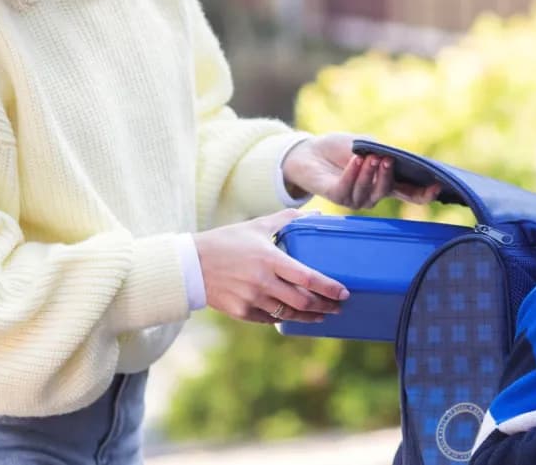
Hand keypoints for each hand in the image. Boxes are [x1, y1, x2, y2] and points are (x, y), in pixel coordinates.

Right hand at [193, 209, 348, 323]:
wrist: (191, 265)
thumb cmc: (226, 242)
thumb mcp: (257, 226)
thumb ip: (287, 220)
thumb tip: (315, 215)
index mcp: (269, 259)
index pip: (307, 277)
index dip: (329, 288)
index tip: (344, 293)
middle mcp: (262, 282)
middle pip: (302, 301)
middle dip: (324, 306)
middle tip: (337, 307)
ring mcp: (252, 299)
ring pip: (289, 314)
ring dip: (309, 317)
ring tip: (321, 315)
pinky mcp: (242, 312)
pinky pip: (270, 319)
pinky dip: (285, 318)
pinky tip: (294, 315)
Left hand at [281, 134, 440, 209]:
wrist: (309, 151)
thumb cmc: (341, 148)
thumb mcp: (367, 144)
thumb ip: (383, 150)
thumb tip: (397, 156)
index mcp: (385, 183)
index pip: (409, 193)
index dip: (424, 193)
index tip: (437, 187)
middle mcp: (372, 195)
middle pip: (387, 191)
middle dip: (388, 175)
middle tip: (387, 159)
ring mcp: (354, 198)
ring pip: (367, 191)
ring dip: (369, 173)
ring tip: (369, 156)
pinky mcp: (335, 197)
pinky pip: (347, 189)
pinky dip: (352, 174)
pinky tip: (355, 160)